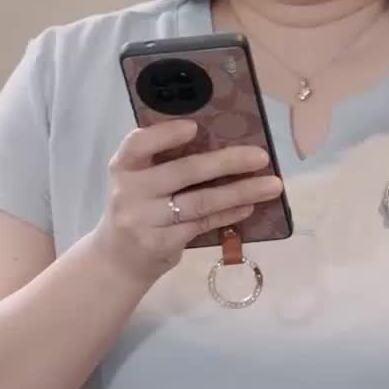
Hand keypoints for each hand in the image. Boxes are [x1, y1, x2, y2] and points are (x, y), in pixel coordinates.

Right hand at [94, 118, 283, 284]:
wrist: (116, 261)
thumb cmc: (137, 209)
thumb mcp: (137, 182)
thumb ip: (163, 163)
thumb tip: (222, 142)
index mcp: (124, 166)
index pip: (138, 144)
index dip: (166, 135)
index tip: (196, 127)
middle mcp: (129, 192)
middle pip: (183, 172)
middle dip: (227, 162)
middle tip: (261, 156)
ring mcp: (144, 220)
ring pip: (199, 202)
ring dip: (240, 192)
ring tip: (272, 185)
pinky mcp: (160, 244)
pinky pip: (202, 224)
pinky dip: (229, 214)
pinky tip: (250, 207)